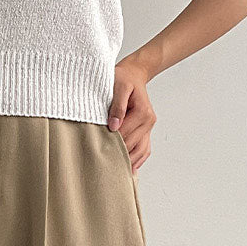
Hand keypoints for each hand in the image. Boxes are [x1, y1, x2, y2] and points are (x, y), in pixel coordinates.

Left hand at [108, 57, 156, 172]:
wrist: (134, 74)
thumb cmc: (124, 78)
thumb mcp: (119, 86)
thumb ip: (117, 106)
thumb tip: (113, 126)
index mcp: (143, 113)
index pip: (125, 134)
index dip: (111, 142)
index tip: (97, 150)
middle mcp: (149, 122)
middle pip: (132, 145)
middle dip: (117, 153)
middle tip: (101, 164)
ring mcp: (149, 128)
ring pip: (140, 151)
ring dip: (129, 161)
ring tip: (115, 172)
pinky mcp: (146, 131)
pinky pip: (144, 150)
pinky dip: (137, 160)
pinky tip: (129, 170)